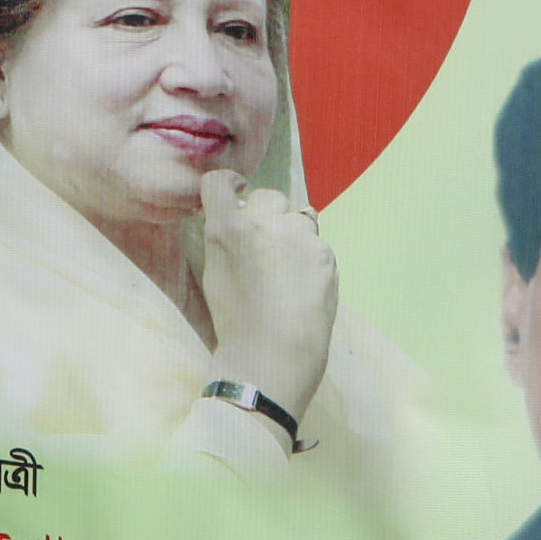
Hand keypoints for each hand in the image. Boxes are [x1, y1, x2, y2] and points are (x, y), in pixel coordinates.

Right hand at [194, 167, 337, 421]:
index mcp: (226, 228)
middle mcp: (262, 222)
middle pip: (268, 196)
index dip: (229, 184)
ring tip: (290, 274)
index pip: (219, 183)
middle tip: (268, 246)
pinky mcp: (324, 251)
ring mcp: (297, 234)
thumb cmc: (236, 324)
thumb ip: (226, 240)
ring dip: (294, 236)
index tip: (237, 192)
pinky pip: (318, 245)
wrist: (272, 356)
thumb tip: (239, 222)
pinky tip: (306, 289)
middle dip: (269, 214)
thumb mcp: (216, 275)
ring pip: (299, 219)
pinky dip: (313, 260)